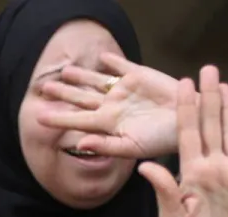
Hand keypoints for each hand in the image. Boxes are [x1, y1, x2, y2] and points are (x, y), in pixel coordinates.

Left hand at [38, 52, 179, 159]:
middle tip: (44, 87)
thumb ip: (105, 145)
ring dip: (81, 76)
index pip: (77, 120)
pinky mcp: (139, 76)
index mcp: (108, 125)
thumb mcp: (132, 148)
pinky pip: (121, 66)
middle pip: (82, 98)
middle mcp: (113, 107)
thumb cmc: (161, 141)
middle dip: (64, 94)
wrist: (188, 122)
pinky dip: (112, 61)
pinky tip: (102, 57)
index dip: (59, 119)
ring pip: (97, 82)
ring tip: (65, 71)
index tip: (39, 117)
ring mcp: (125, 90)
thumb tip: (81, 143)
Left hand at [140, 68, 227, 216]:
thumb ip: (163, 192)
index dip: (186, 108)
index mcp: (190, 174)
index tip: (182, 84)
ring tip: (226, 86)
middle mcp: (211, 169)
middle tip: (207, 69)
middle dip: (208, 98)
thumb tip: (145, 167)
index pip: (187, 134)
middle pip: (210, 126)